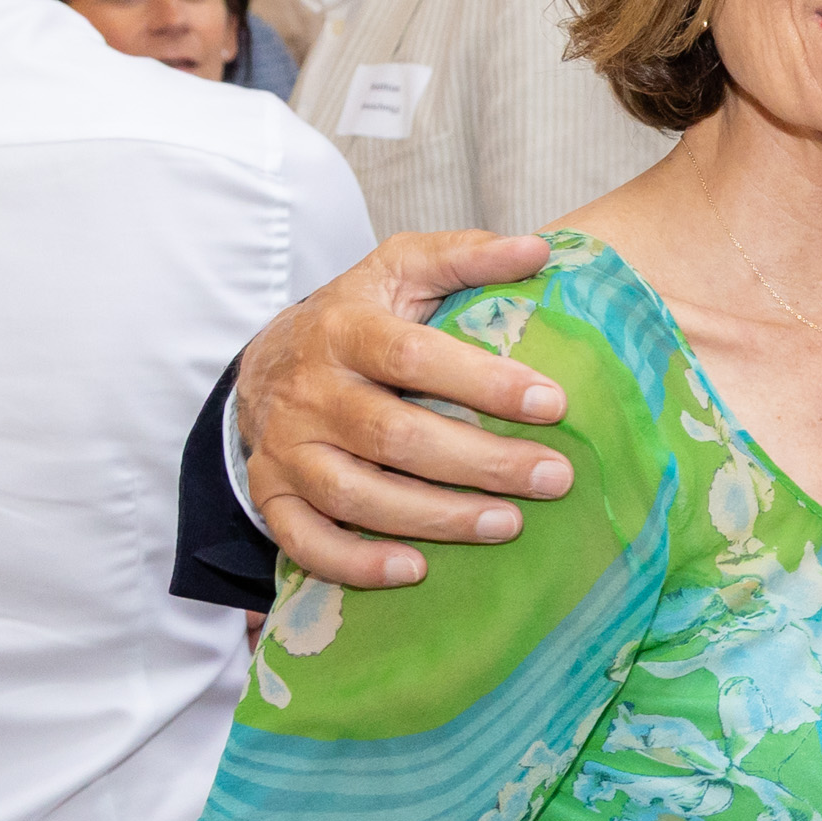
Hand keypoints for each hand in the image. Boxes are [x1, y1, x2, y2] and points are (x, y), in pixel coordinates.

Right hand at [245, 231, 576, 588]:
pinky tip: (416, 570)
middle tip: (554, 478)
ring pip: (355, 495)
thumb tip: (539, 250)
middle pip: (394, 436)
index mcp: (344, 329)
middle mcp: (309, 392)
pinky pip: (304, 540)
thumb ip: (467, 257)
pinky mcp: (272, 493)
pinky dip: (356, 562)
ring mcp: (286, 448)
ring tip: (509, 524)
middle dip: (480, 462)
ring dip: (436, 517)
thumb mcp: (402, 269)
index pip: (413, 357)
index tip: (553, 404)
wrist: (267, 360)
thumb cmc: (358, 314)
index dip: (483, 383)